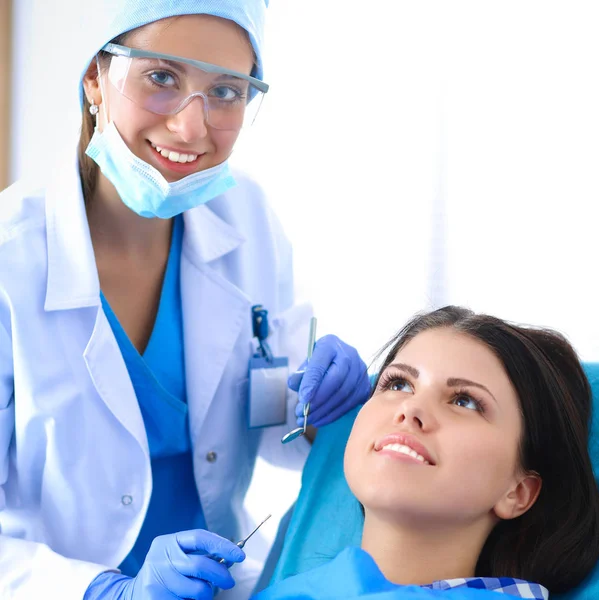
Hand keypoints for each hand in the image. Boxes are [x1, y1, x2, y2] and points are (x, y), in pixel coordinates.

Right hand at [123, 529, 243, 599]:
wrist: (132, 594)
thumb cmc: (165, 573)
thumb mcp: (178, 556)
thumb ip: (201, 555)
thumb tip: (232, 558)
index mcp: (168, 542)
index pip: (200, 537)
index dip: (222, 545)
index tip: (240, 555)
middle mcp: (161, 558)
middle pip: (201, 565)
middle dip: (221, 574)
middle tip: (229, 581)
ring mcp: (157, 580)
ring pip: (197, 589)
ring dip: (206, 593)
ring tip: (201, 592)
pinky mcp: (156, 599)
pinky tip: (186, 598)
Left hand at [288, 334, 370, 427]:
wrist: (340, 359)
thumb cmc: (320, 362)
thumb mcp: (307, 363)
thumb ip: (300, 374)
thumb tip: (295, 385)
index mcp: (330, 344)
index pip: (320, 364)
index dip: (311, 382)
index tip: (302, 399)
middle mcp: (349, 354)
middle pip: (335, 380)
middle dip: (318, 400)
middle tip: (303, 413)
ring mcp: (360, 370)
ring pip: (344, 394)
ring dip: (324, 411)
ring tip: (309, 419)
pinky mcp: (365, 385)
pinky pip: (350, 403)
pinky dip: (334, 414)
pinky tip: (321, 419)